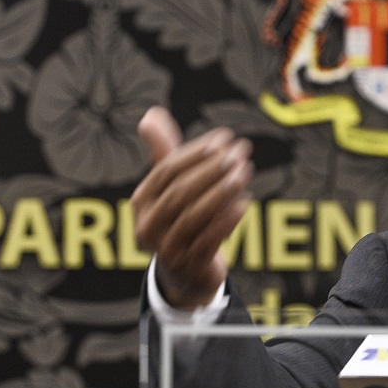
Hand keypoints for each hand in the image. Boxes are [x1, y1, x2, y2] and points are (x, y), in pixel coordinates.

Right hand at [131, 106, 253, 308]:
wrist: (186, 274)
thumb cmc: (180, 220)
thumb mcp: (171, 187)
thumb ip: (164, 153)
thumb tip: (151, 114)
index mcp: (142, 201)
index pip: (167, 170)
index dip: (196, 152)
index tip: (225, 138)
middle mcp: (148, 226)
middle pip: (181, 192)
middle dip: (212, 169)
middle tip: (240, 152)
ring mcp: (167, 248)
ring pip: (195, 215)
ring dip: (223, 191)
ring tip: (245, 172)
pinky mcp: (189, 265)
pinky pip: (208, 239)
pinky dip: (227, 219)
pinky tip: (246, 202)